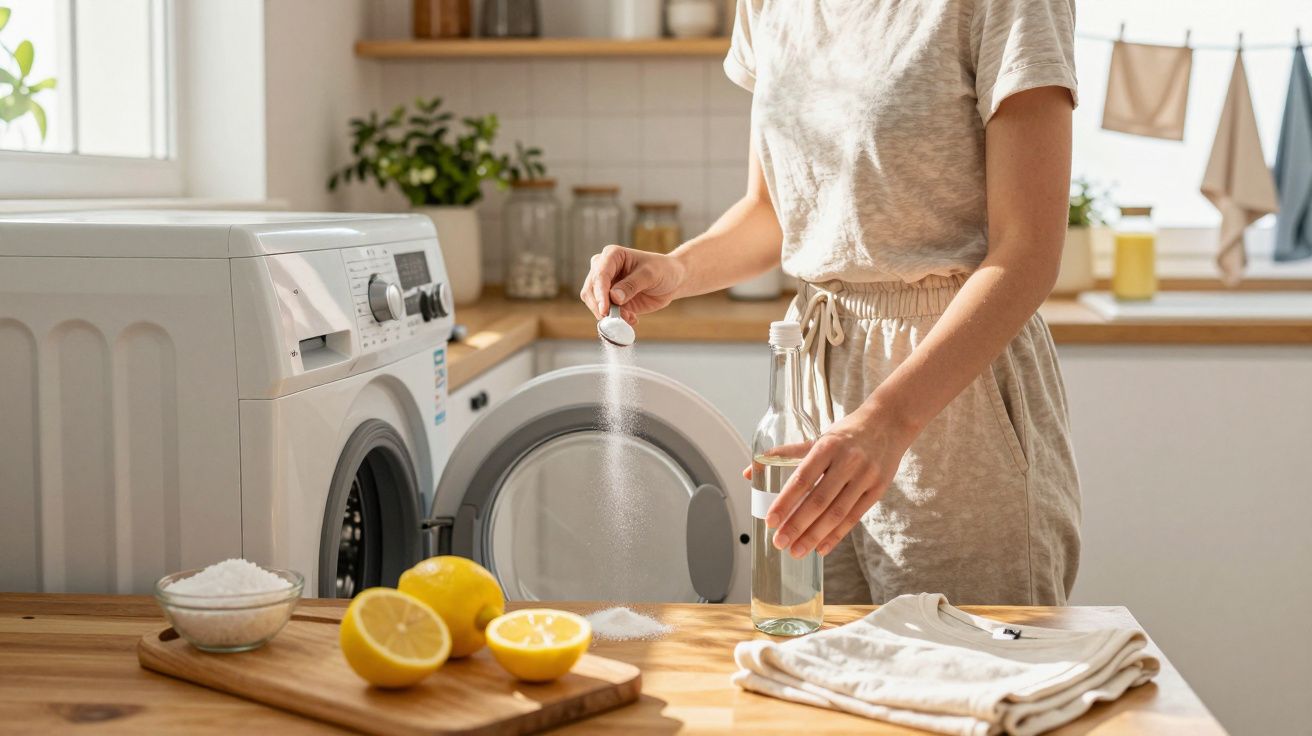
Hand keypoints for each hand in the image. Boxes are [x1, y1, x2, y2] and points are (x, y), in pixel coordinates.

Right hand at [580, 245, 685, 322]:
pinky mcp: (610, 299)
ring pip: (594, 303)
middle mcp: (603, 268)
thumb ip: (632, 285)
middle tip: (616, 319)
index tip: (605, 310)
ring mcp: (605, 285)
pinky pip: (605, 313)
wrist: (672, 280)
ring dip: (608, 315)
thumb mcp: (650, 275)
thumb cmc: (662, 270)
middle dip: (600, 306)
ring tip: (630, 318)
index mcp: (612, 255)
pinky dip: (615, 319)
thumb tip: (614, 298)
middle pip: (590, 290)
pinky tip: (632, 319)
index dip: (600, 294)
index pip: (600, 275)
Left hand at [767, 405, 915, 558]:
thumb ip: (785, 455)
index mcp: (827, 446)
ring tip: (796, 551)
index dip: (785, 502)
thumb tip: (750, 472)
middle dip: (797, 525)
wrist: (888, 423)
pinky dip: (836, 535)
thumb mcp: (818, 438)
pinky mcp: (878, 489)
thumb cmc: (846, 434)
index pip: (802, 479)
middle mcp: (847, 461)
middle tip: (779, 543)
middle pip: (819, 501)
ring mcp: (865, 476)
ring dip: (814, 536)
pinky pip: (854, 517)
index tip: (771, 521)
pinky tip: (821, 548)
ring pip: (836, 513)